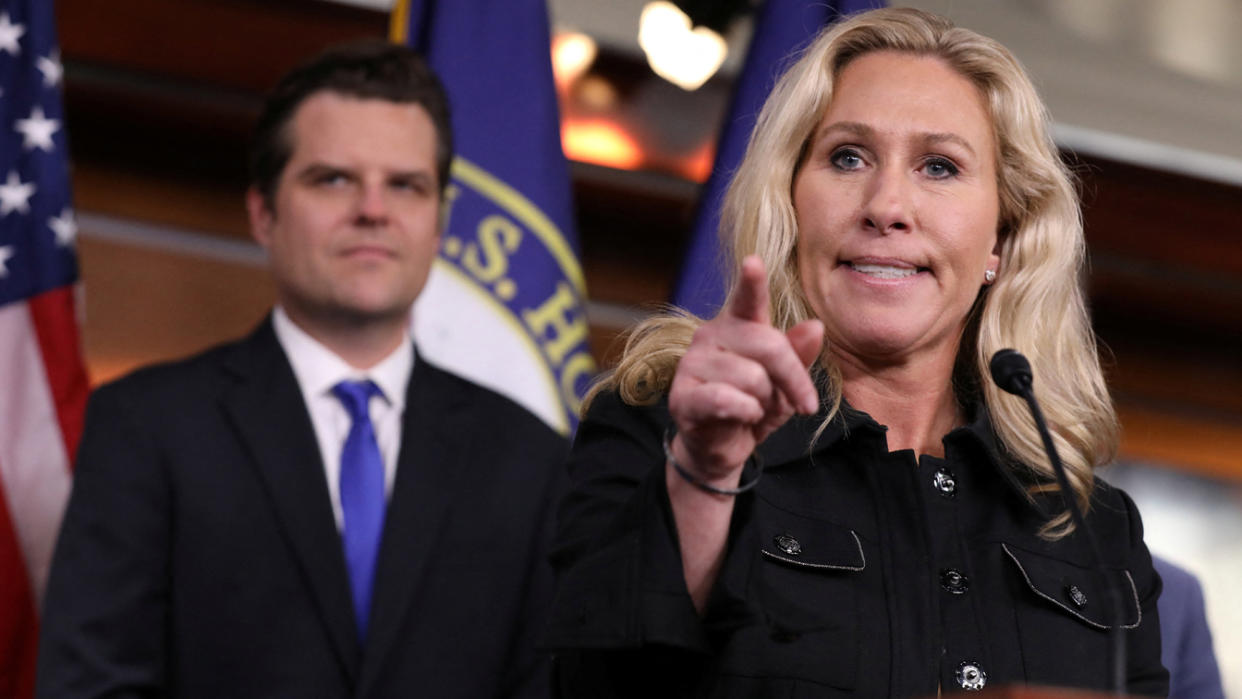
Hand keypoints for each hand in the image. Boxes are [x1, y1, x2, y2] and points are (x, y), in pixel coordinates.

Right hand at [668, 255, 823, 484]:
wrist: (721, 448)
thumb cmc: (754, 407)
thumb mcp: (785, 383)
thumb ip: (798, 355)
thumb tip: (815, 326)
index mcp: (738, 325)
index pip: (747, 299)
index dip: (751, 281)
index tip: (753, 262)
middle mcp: (711, 335)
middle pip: (768, 346)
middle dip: (794, 380)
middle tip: (804, 405)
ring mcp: (692, 364)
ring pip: (752, 378)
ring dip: (765, 403)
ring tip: (755, 410)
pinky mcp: (682, 395)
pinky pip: (726, 399)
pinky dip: (745, 413)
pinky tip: (740, 418)